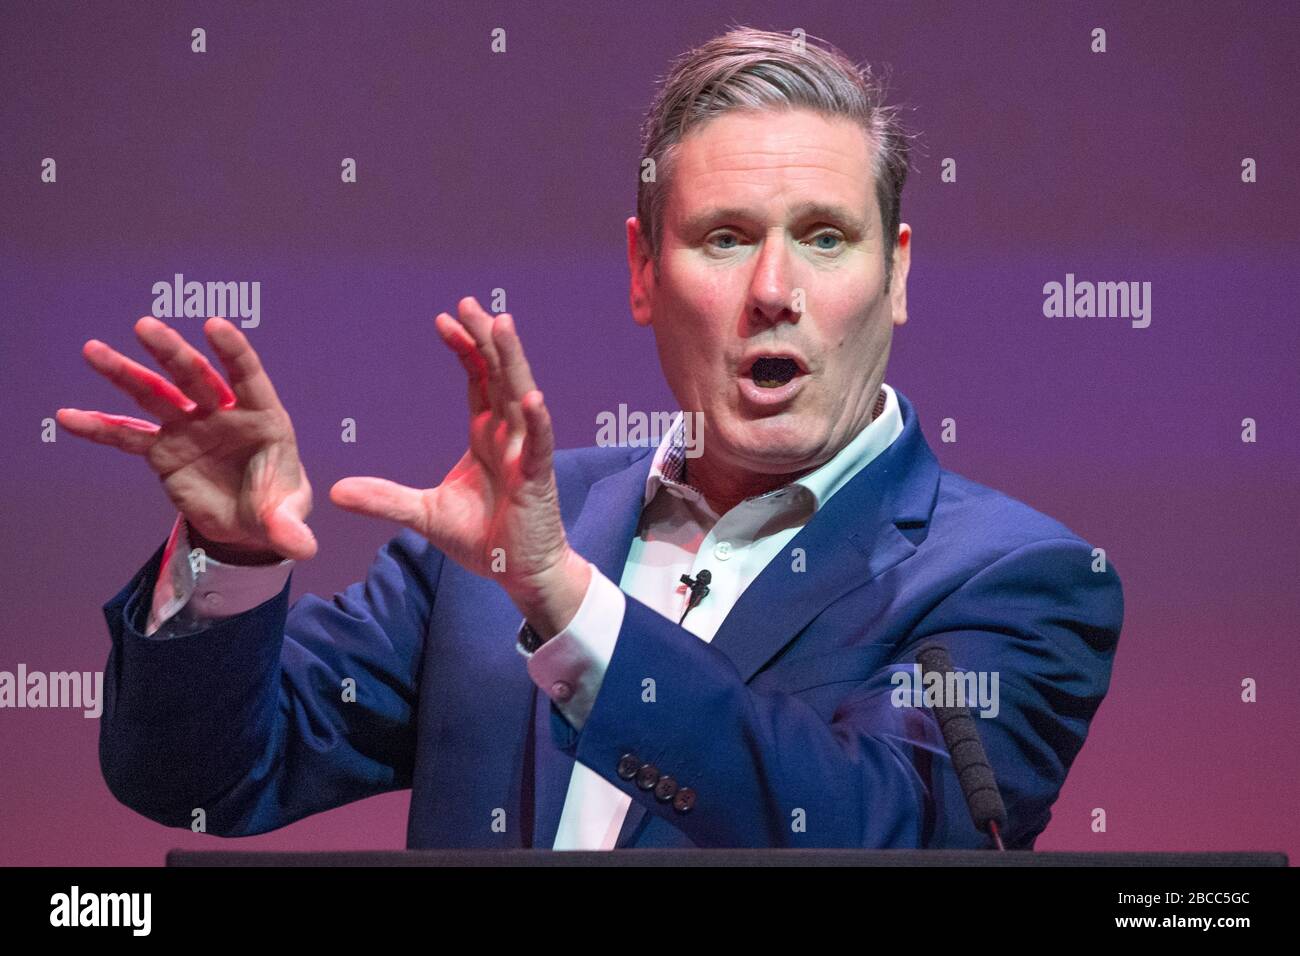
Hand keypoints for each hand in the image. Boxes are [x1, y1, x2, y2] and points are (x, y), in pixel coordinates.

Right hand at [58, 316, 316, 561]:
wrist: (249, 524)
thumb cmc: (277, 506)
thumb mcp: (286, 518)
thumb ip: (291, 527)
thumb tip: (303, 548)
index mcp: (262, 416)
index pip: (248, 377)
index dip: (233, 351)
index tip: (214, 325)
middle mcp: (222, 414)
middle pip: (195, 377)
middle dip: (172, 353)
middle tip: (146, 326)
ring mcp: (189, 428)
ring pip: (156, 395)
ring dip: (125, 373)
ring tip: (93, 351)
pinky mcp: (164, 451)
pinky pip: (128, 437)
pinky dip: (100, 428)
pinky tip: (69, 416)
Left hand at [329, 296, 589, 636]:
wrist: (517, 573)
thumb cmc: (483, 538)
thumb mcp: (422, 514)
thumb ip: (384, 498)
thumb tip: (334, 491)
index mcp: (485, 436)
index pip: (478, 380)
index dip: (464, 349)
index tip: (444, 320)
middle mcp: (508, 436)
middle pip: (499, 375)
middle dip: (486, 339)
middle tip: (471, 303)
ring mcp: (526, 454)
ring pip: (521, 397)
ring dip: (513, 362)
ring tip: (503, 326)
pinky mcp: (537, 479)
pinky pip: (539, 444)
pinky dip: (537, 422)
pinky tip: (532, 398)